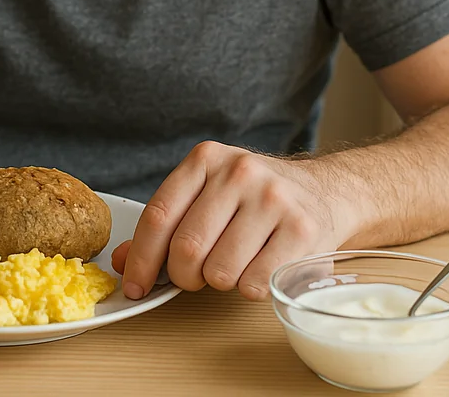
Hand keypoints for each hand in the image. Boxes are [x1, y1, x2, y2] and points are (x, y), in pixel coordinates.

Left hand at [111, 141, 361, 300]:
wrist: (325, 191)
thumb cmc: (254, 200)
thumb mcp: (207, 194)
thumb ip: (166, 224)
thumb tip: (123, 263)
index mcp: (206, 158)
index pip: (159, 214)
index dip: (141, 259)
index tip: (134, 287)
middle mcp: (238, 171)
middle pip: (187, 248)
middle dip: (183, 276)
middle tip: (194, 276)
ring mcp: (272, 199)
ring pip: (219, 271)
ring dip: (219, 282)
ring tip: (233, 264)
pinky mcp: (302, 230)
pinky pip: (254, 284)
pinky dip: (249, 289)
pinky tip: (259, 268)